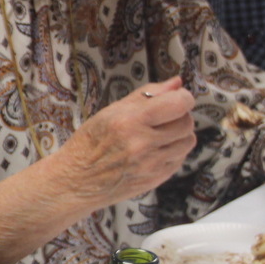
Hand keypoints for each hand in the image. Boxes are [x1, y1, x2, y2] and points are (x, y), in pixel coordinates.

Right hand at [59, 76, 195, 212]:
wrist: (76, 180)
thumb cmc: (89, 143)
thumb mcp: (110, 111)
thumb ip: (146, 95)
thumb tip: (177, 83)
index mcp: (129, 121)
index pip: (179, 104)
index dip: (183, 97)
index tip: (176, 97)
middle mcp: (143, 143)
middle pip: (187, 122)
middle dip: (179, 115)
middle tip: (163, 116)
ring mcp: (152, 164)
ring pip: (188, 141)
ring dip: (178, 134)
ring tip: (158, 134)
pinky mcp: (157, 179)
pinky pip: (180, 158)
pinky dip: (173, 151)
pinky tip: (154, 150)